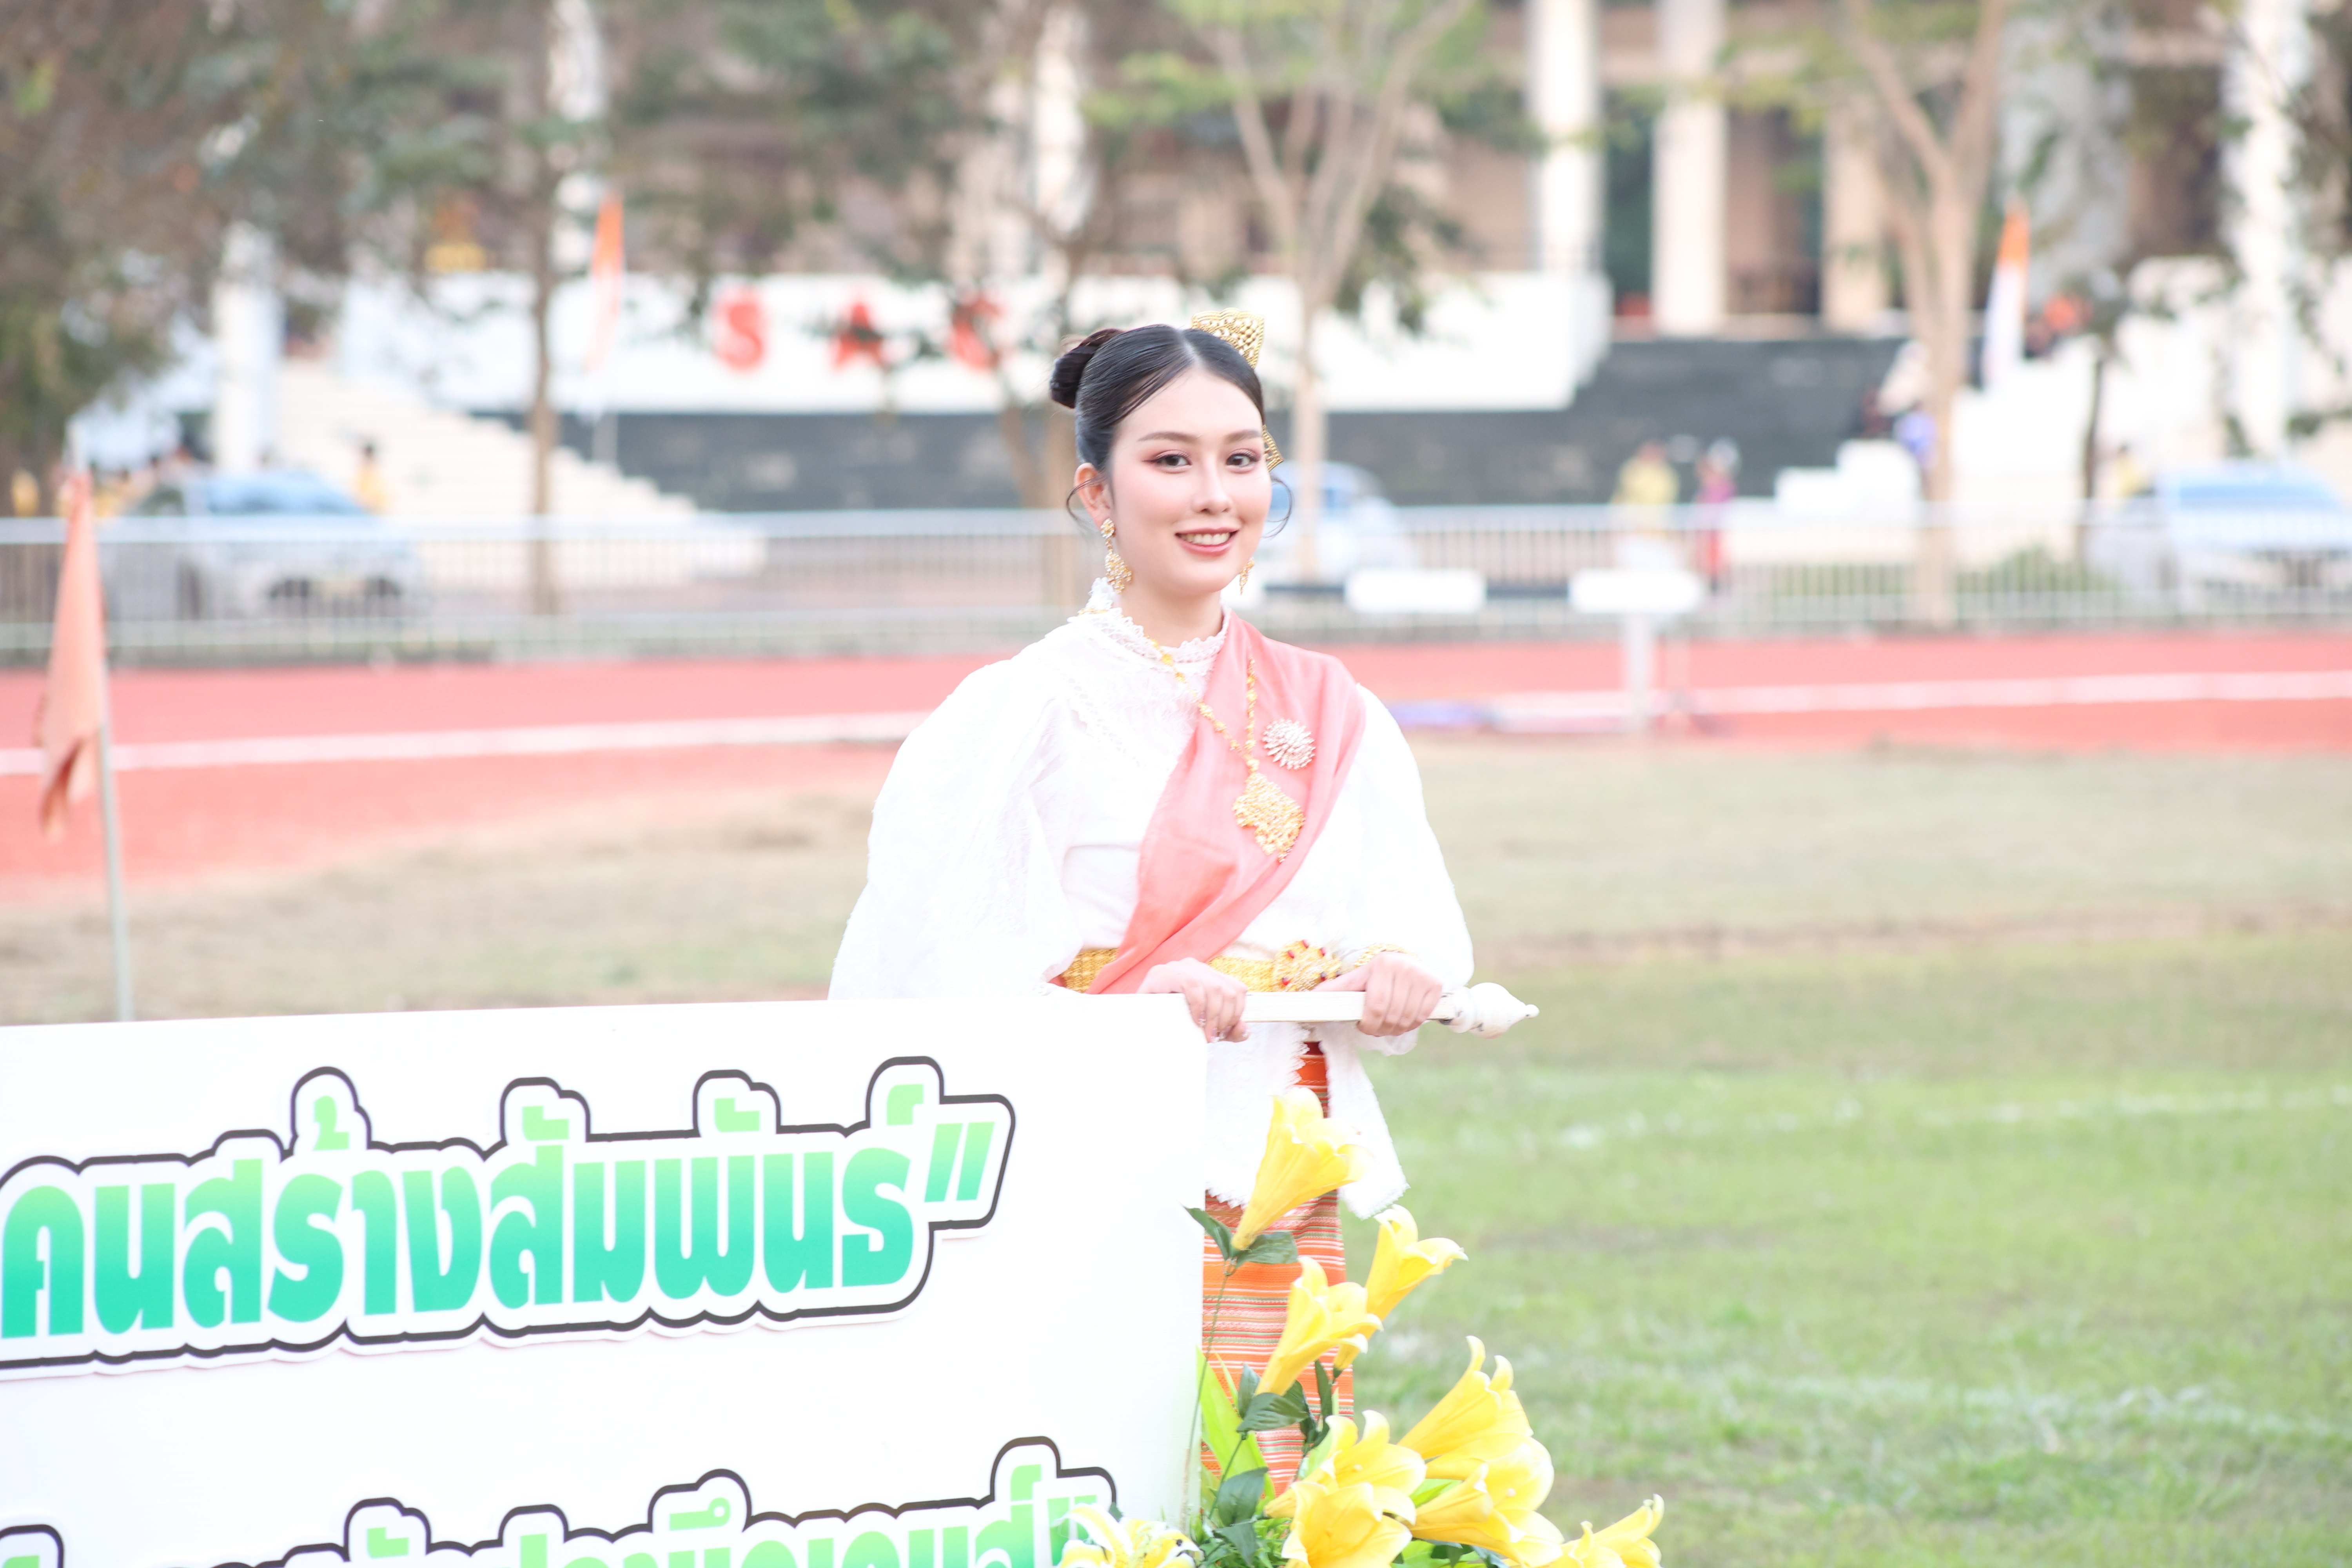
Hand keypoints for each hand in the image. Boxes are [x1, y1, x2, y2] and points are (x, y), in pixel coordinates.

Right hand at [1140, 958, 1250, 1042]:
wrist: (1133, 1020)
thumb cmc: (1169, 1020)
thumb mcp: (1202, 1024)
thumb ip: (1225, 1028)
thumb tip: (1244, 1031)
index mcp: (1207, 975)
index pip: (1236, 989)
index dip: (1237, 1013)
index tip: (1225, 1033)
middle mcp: (1195, 967)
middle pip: (1228, 990)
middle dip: (1225, 1018)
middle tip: (1213, 1036)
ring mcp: (1179, 967)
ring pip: (1214, 988)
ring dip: (1214, 1016)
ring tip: (1205, 1033)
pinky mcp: (1164, 973)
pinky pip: (1193, 987)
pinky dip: (1199, 1007)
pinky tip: (1195, 1020)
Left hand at [1315, 952, 1443, 1037]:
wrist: (1404, 962)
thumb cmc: (1375, 975)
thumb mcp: (1356, 979)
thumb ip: (1335, 990)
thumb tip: (1310, 999)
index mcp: (1382, 965)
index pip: (1376, 1008)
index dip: (1368, 1025)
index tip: (1364, 1027)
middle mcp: (1405, 968)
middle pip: (1391, 1016)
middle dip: (1380, 1029)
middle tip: (1375, 1027)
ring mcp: (1423, 976)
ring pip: (1407, 1019)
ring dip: (1395, 1029)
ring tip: (1387, 1023)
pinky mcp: (1435, 985)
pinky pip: (1422, 1017)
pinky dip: (1411, 1024)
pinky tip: (1403, 1018)